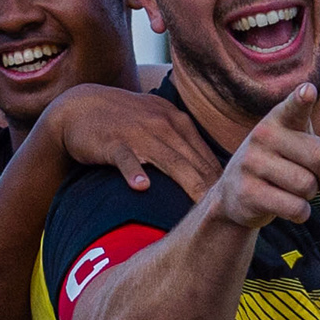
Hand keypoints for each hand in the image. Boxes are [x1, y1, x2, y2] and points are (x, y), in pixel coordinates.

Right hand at [45, 86, 225, 201]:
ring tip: (202, 205)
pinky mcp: (112, 142)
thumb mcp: (160, 123)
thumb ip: (185, 144)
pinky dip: (134, 171)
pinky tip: (142, 187)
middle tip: (232, 212)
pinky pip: (125, 158)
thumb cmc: (124, 121)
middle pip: (194, 161)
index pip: (207, 156)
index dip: (225, 181)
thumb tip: (213, 174)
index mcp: (178, 122)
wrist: (80, 106)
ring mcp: (137, 133)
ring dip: (187, 182)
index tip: (240, 202)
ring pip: (168, 160)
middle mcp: (163, 125)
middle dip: (214, 186)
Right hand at [203, 85, 319, 232]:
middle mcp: (263, 135)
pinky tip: (288, 206)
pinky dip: (301, 212)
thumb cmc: (284, 166)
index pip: (294, 107)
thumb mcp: (312, 153)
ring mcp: (252, 163)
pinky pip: (295, 207)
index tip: (308, 90)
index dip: (302, 99)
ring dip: (312, 195)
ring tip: (298, 191)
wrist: (236, 195)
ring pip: (307, 185)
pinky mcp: (248, 192)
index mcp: (280, 119)